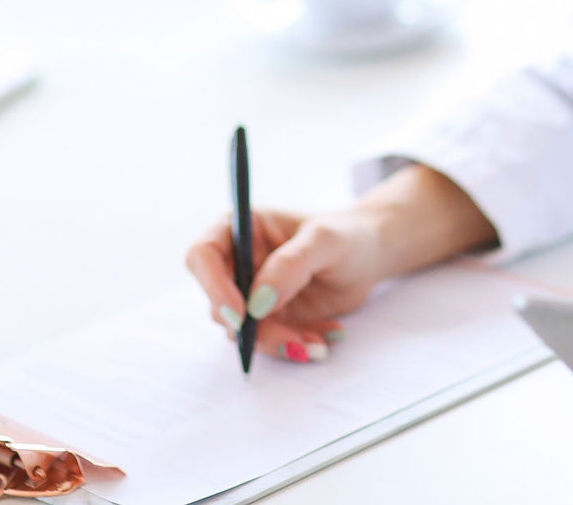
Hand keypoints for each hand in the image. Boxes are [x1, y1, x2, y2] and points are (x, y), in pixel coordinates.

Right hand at [184, 208, 385, 363]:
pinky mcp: (269, 319)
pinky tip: (324, 336)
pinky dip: (294, 345)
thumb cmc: (347, 235)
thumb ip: (291, 264)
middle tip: (291, 341)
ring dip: (277, 342)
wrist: (369, 256)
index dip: (213, 286)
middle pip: (219, 303)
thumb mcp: (324, 240)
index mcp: (241, 228)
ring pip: (241, 331)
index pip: (203, 255)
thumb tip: (258, 302)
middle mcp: (238, 262)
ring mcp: (251, 293)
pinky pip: (268, 342)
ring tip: (317, 340)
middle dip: (252, 329)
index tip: (243, 314)